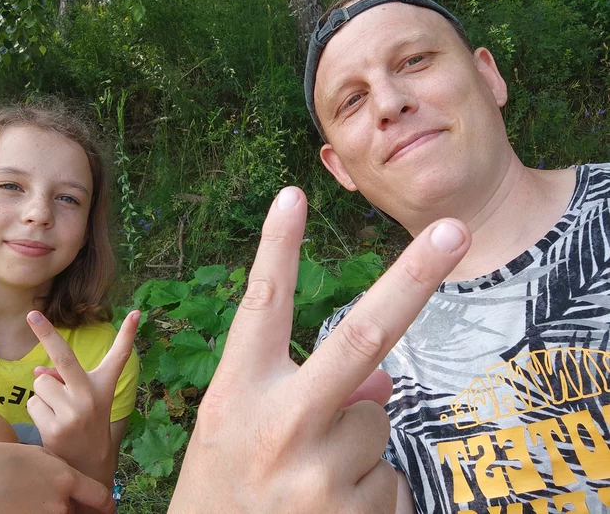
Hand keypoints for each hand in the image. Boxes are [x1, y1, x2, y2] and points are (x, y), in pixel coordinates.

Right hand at [0, 433, 113, 513]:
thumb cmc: (1, 460)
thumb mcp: (39, 456)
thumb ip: (60, 471)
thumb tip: (71, 484)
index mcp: (65, 480)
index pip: (99, 497)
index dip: (106, 505)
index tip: (108, 509)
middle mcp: (58, 504)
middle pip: (74, 512)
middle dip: (70, 507)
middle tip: (54, 499)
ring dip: (49, 510)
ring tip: (26, 498)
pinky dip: (30, 513)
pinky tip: (15, 505)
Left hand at [26, 310, 139, 483]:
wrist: (89, 464)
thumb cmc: (87, 421)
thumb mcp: (85, 397)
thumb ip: (65, 380)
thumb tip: (38, 370)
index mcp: (104, 384)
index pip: (120, 354)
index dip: (129, 332)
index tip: (137, 312)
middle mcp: (91, 395)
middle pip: (64, 357)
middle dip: (45, 333)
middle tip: (31, 314)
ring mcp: (73, 412)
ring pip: (41, 382)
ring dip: (43, 393)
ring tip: (58, 410)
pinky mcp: (56, 428)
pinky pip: (34, 404)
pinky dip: (38, 410)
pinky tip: (51, 423)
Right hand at [169, 187, 470, 512]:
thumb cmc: (224, 489)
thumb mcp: (241, 430)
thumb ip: (303, 391)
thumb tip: (384, 380)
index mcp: (237, 394)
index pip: (260, 307)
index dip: (275, 248)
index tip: (292, 195)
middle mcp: (280, 424)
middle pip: (360, 336)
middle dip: (414, 277)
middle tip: (453, 231)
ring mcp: (320, 472)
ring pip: (377, 419)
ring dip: (357, 440)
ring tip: (309, 480)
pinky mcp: (355, 511)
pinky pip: (386, 473)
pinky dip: (367, 485)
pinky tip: (325, 510)